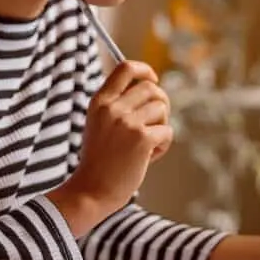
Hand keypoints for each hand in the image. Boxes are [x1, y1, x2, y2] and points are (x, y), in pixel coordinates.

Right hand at [48, 60, 172, 234]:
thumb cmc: (100, 160)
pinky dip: (163, 145)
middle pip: (152, 88)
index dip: (145, 69)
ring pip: (162, 109)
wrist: (91, 191)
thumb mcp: (99, 123)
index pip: (126, 68)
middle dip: (160, 103)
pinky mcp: (142, 139)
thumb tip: (152, 87)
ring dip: (161, 127)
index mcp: (99, 101)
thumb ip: (118, 104)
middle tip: (155, 122)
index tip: (152, 79)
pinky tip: (148, 157)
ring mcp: (127, 122)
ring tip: (147, 145)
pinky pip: (167, 131)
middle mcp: (112, 108)